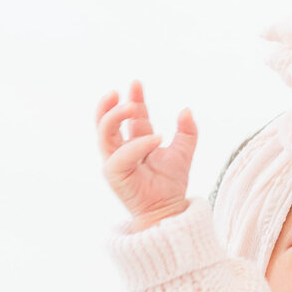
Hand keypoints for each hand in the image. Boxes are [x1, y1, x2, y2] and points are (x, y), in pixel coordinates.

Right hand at [96, 80, 196, 223]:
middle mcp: (122, 149)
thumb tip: (186, 109)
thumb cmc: (171, 184)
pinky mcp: (114, 174)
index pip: (131, 116)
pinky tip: (155, 139)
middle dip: (109, 106)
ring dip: (114, 117)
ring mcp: (115, 161)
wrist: (169, 209)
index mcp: (137, 141)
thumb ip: (187, 131)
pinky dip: (137, 145)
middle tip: (119, 92)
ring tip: (131, 106)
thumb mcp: (184, 152)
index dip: (134, 98)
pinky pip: (120, 156)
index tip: (136, 82)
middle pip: (107, 122)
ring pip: (104, 134)